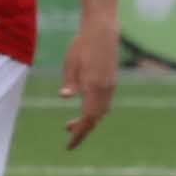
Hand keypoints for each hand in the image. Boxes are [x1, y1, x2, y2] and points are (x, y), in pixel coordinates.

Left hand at [60, 22, 118, 150]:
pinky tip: (84, 108)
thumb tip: (64, 97)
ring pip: (101, 111)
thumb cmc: (82, 44)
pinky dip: (94, 111)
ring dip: (88, 120)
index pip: (87, 118)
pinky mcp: (111, 81)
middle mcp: (105, 89)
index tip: (69, 145)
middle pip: (96, 118)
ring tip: (70, 124)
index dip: (79, 133)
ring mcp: (110, 85)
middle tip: (68, 139)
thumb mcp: (70, 62)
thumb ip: (69, 81)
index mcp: (94, 86)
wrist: (102, 30)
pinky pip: (104, 103)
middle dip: (83, 130)